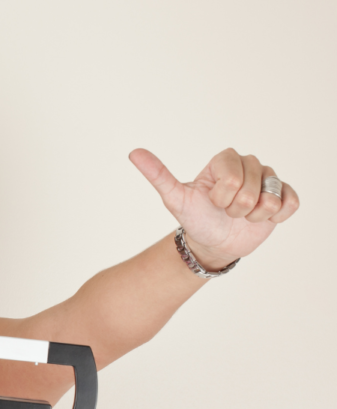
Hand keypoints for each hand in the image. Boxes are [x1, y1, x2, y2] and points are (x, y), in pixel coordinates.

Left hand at [130, 148, 299, 268]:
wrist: (212, 241)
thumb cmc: (195, 217)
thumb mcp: (175, 198)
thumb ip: (158, 175)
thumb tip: (134, 152)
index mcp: (225, 158)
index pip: (232, 179)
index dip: (221, 197)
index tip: (212, 200)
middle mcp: (249, 163)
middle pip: (250, 190)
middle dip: (236, 208)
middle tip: (226, 210)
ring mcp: (269, 178)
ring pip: (270, 198)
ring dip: (253, 215)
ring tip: (242, 214)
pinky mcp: (285, 194)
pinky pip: (290, 203)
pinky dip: (274, 216)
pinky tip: (261, 216)